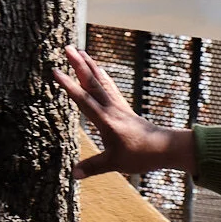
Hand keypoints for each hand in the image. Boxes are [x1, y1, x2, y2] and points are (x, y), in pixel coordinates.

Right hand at [52, 47, 195, 180]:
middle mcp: (111, 108)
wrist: (164, 148)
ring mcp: (118, 106)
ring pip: (102, 81)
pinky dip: (103, 76)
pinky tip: (100, 69)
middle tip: (67, 47)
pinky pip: (111, 87)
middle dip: (79, 64)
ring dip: (90, 65)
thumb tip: (74, 174)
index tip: (55, 70)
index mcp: (105, 120)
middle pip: (92, 82)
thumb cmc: (141, 155)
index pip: (83, 99)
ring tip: (80, 51)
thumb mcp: (114, 163)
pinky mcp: (124, 108)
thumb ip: (93, 167)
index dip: (68, 85)